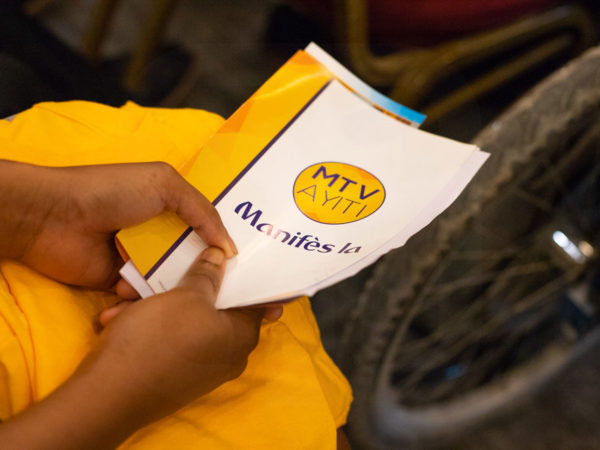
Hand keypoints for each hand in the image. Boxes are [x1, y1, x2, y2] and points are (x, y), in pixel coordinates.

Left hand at [0, 160, 235, 287]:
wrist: (55, 217)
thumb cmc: (113, 193)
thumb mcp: (165, 185)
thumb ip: (202, 212)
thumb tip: (230, 248)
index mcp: (173, 208)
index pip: (208, 229)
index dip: (227, 244)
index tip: (252, 263)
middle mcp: (161, 235)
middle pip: (195, 258)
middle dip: (211, 272)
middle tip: (234, 292)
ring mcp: (142, 260)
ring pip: (174, 280)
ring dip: (182, 288)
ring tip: (198, 300)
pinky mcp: (123, 284)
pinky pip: (148, 297)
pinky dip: (152, 300)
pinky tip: (156, 301)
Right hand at [0, 247, 276, 449]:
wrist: (108, 396)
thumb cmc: (159, 337)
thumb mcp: (186, 296)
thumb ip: (207, 275)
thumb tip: (222, 256)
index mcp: (241, 337)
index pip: (257, 302)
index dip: (247, 278)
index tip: (236, 258)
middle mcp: (227, 356)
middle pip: (215, 308)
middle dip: (188, 286)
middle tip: (173, 265)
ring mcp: (199, 368)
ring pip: (183, 322)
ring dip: (157, 303)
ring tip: (126, 292)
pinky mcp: (172, 376)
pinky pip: (166, 340)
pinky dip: (146, 325)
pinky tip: (117, 317)